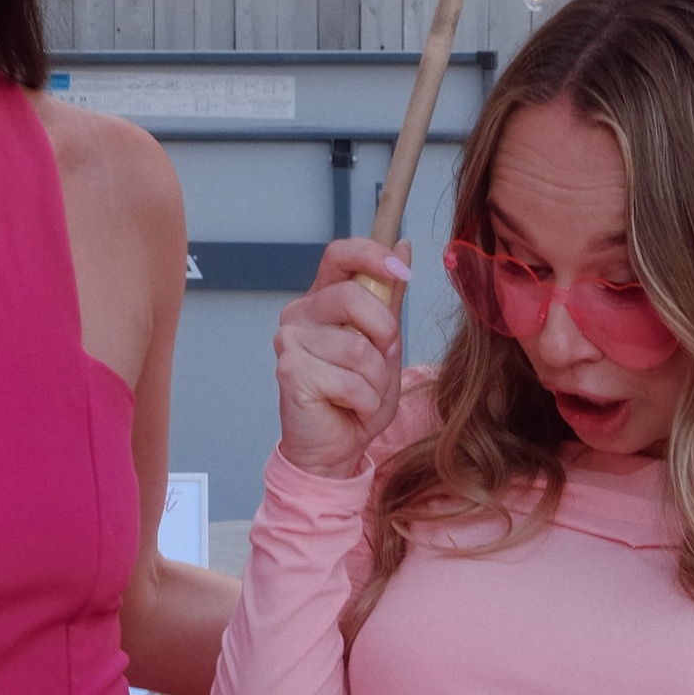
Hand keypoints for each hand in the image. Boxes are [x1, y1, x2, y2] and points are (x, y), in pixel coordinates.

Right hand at [274, 238, 409, 479]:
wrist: (334, 449)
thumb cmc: (357, 398)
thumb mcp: (386, 344)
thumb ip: (391, 298)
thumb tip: (403, 246)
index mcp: (323, 299)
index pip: (340, 254)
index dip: (372, 255)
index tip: (401, 272)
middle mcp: (300, 314)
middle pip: (352, 296)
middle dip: (384, 333)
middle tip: (383, 362)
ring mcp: (290, 342)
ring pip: (357, 348)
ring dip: (377, 380)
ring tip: (365, 395)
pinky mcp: (290, 372)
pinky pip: (348, 380)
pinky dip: (364, 401)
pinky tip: (351, 408)